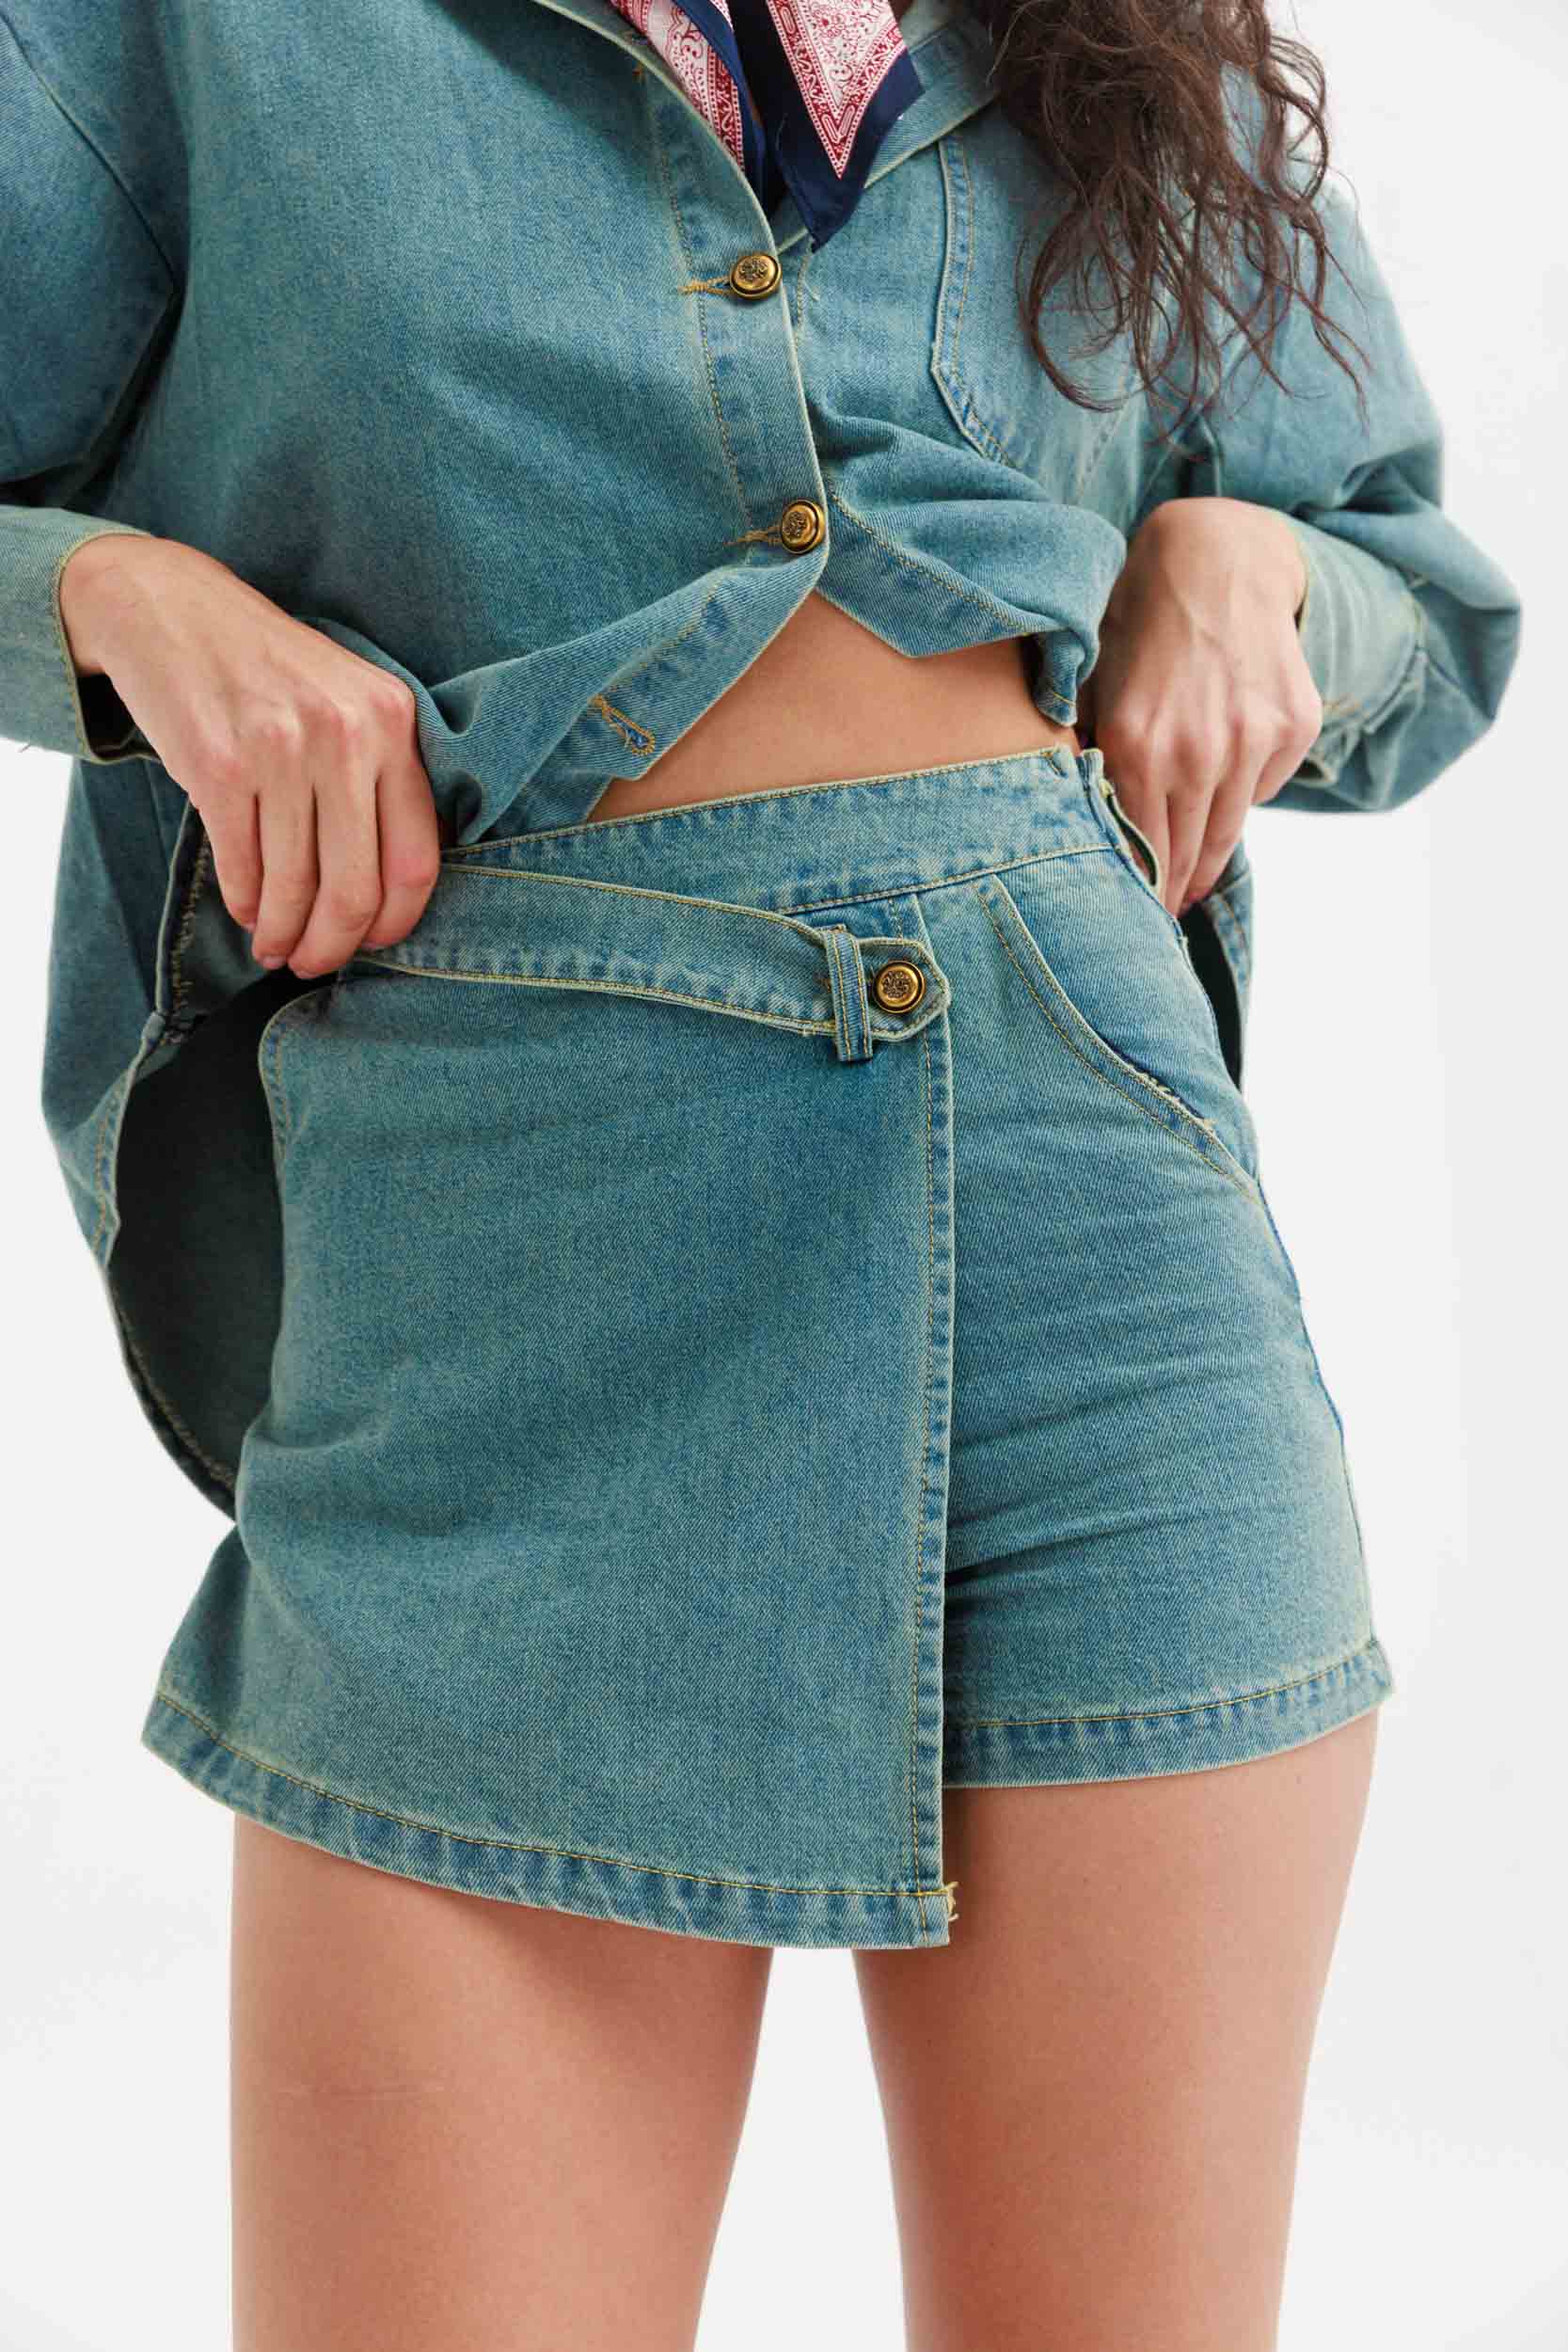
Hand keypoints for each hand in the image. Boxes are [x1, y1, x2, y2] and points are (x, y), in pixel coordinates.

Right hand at [58, 534, 443, 976]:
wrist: (169, 609)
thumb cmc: (269, 670)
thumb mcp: (348, 701)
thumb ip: (380, 778)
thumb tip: (390, 894)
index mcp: (392, 722)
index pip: (416, 858)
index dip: (396, 920)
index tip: (374, 943)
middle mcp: (344, 734)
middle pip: (355, 887)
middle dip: (334, 943)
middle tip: (315, 962)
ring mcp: (281, 749)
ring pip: (293, 886)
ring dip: (282, 934)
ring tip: (275, 948)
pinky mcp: (218, 767)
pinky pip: (242, 868)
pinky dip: (245, 904)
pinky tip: (247, 912)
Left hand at [1076, 496, 1321, 916]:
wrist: (1218, 557)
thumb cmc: (1140, 620)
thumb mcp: (1092, 681)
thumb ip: (1083, 750)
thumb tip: (1070, 821)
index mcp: (1138, 745)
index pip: (1140, 849)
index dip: (1139, 891)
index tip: (1135, 919)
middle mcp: (1199, 750)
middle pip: (1188, 852)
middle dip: (1173, 888)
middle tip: (1162, 916)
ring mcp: (1254, 739)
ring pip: (1229, 829)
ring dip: (1210, 859)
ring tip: (1193, 882)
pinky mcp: (1294, 726)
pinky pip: (1265, 786)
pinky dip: (1245, 791)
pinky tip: (1225, 780)